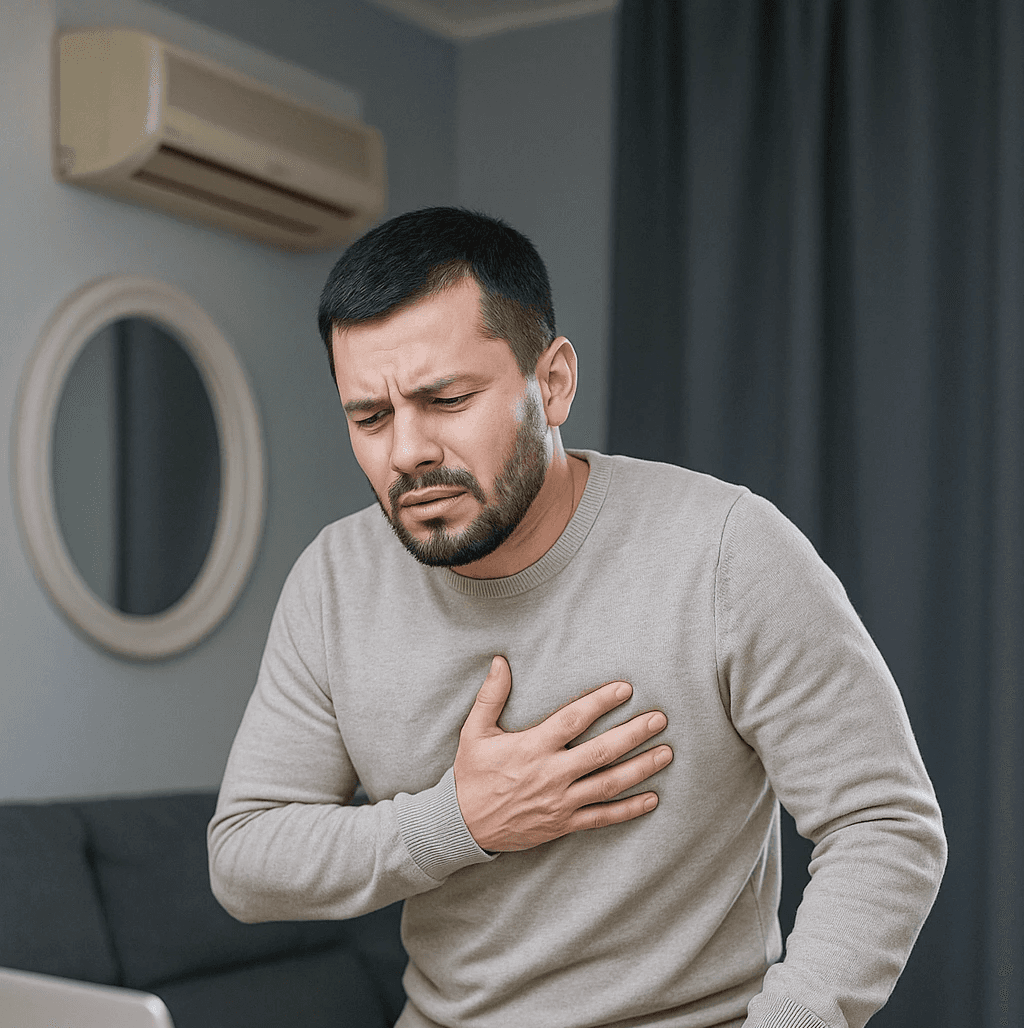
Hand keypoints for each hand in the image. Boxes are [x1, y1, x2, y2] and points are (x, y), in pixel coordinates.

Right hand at [453, 656, 671, 851]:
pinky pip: (602, 818)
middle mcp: (551, 774)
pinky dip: (629, 809)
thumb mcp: (474, 732)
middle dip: (634, 734)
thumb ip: (491, 696)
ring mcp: (560, 802)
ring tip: (666, 753)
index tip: (625, 689)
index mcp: (532, 747)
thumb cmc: (471, 774)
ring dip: (640, 768)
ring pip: (608, 784)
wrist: (462, 825)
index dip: (600, 702)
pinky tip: (652, 798)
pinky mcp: (563, 824)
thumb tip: (501, 661)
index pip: (573, 720)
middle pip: (601, 752)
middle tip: (660, 719)